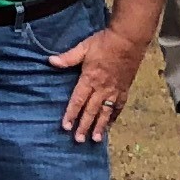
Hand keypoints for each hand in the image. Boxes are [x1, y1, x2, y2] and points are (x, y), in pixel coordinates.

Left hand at [48, 21, 145, 143]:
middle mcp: (102, 88)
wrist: (129, 40)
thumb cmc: (104, 43)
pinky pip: (119, 106)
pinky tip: (111, 125)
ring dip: (99, 126)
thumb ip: (68, 57)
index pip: (78, 100)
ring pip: (105, 112)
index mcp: (90, 79)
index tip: (66, 126)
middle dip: (84, 126)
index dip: (71, 114)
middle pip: (91, 110)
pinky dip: (114, 116)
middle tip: (78, 139)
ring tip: (95, 139)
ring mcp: (114, 90)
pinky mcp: (124, 89)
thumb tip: (50, 61)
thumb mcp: (84, 48)